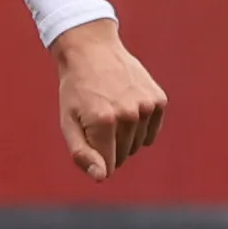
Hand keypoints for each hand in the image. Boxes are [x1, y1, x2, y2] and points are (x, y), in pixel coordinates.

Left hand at [50, 20, 165, 181]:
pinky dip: (140, 127)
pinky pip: (151, 132)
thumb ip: (82, 153)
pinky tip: (127, 107)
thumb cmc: (76, 90)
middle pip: (123, 155)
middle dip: (108, 146)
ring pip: (138, 145)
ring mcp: (147, 107)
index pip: (108, 165)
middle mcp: (129, 115)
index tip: (88, 141)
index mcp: (103, 122)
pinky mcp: (159, 100)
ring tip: (110, 111)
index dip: (96, 158)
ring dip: (124, 137)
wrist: (92, 51)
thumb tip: (101, 177)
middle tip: (96, 120)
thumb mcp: (68, 122)